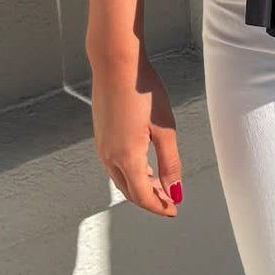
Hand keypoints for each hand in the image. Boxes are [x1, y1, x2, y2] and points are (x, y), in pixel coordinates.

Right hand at [90, 49, 182, 216]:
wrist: (116, 64)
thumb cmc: (141, 91)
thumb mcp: (165, 128)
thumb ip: (169, 163)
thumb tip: (174, 190)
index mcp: (127, 157)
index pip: (143, 196)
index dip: (159, 206)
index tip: (173, 209)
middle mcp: (109, 156)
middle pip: (130, 191)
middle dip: (150, 199)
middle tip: (169, 199)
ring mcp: (102, 145)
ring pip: (120, 178)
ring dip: (139, 186)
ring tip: (158, 184)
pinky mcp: (100, 134)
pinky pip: (113, 164)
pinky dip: (129, 172)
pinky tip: (141, 164)